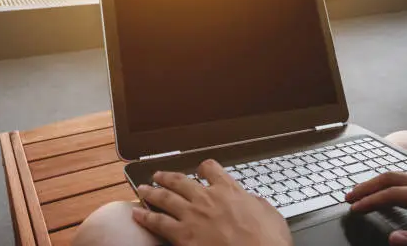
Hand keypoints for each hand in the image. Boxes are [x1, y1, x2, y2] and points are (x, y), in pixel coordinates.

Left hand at [132, 159, 292, 245]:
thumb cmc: (268, 241)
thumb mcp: (270, 214)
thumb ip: (256, 203)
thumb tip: (252, 201)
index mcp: (229, 190)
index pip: (212, 169)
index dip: (204, 167)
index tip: (200, 168)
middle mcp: (207, 198)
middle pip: (181, 180)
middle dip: (167, 176)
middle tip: (158, 175)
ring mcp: (193, 216)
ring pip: (165, 198)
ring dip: (152, 192)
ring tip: (143, 188)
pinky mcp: (183, 236)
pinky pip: (158, 223)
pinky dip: (145, 217)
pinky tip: (137, 214)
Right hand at [345, 172, 406, 245]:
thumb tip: (393, 238)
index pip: (394, 194)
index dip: (371, 200)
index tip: (355, 208)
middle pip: (392, 178)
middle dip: (367, 187)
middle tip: (349, 196)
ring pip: (400, 176)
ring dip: (377, 184)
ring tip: (361, 193)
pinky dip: (391, 185)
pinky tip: (385, 194)